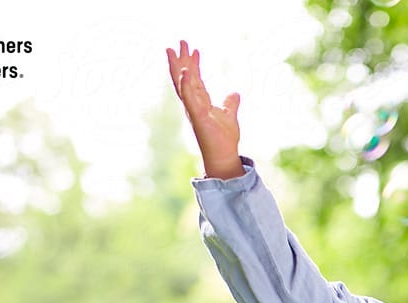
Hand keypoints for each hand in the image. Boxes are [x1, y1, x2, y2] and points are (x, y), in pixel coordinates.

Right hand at [166, 40, 244, 178]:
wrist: (224, 156)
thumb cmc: (224, 139)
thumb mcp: (230, 116)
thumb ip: (230, 104)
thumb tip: (235, 93)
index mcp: (201, 103)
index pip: (195, 80)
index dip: (194, 64)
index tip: (194, 49)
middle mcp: (193, 104)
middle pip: (185, 78)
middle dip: (181, 60)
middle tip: (179, 42)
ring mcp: (193, 110)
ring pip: (182, 84)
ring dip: (177, 67)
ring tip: (172, 50)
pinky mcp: (197, 116)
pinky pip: (189, 98)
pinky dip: (187, 85)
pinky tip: (186, 72)